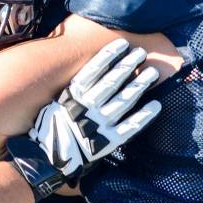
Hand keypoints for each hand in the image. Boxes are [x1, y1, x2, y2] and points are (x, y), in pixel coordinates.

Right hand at [31, 38, 160, 177]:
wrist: (46, 158)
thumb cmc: (50, 129)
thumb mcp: (56, 105)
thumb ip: (73, 92)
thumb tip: (90, 74)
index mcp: (72, 97)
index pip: (93, 72)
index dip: (108, 56)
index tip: (122, 44)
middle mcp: (86, 108)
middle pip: (111, 83)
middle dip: (127, 66)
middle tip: (140, 53)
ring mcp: (98, 125)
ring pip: (123, 101)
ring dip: (139, 85)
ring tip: (152, 72)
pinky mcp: (108, 142)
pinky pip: (130, 127)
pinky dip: (144, 116)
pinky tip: (156, 105)